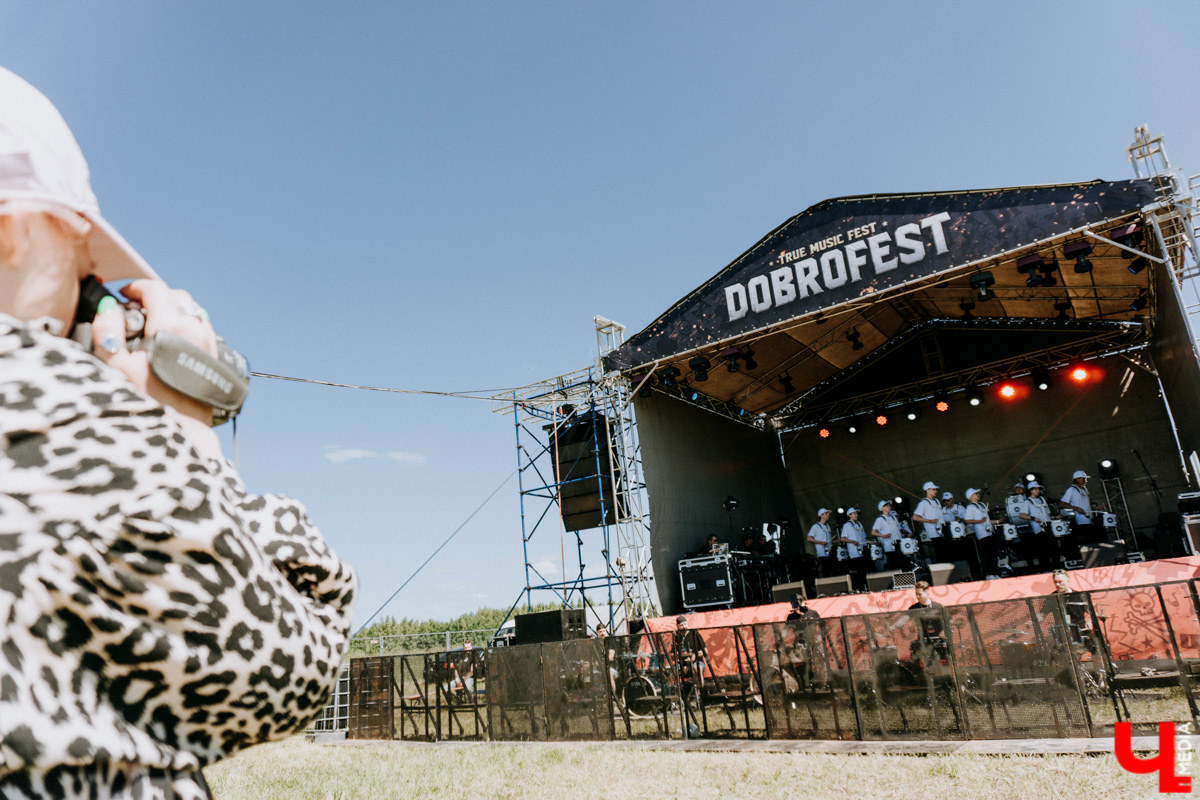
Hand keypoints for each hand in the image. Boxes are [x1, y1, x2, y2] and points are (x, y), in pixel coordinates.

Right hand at [91, 279, 221, 457]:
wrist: (183, 429)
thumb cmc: (149, 401)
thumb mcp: (117, 366)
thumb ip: (108, 331)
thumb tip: (107, 307)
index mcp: (173, 327)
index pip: (156, 290)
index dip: (136, 287)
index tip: (124, 295)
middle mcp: (196, 330)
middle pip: (177, 296)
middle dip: (155, 296)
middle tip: (135, 309)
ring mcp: (209, 342)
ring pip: (193, 310)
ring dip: (173, 309)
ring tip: (152, 324)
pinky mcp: (214, 355)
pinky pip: (203, 327)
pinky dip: (187, 324)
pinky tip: (172, 339)